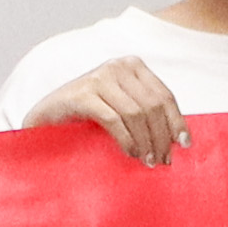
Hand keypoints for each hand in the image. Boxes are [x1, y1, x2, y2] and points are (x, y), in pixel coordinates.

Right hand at [24, 57, 181, 167]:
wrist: (44, 116)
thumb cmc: (86, 115)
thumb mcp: (121, 106)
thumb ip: (145, 110)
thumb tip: (179, 136)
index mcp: (131, 65)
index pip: (164, 96)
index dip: (177, 122)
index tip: (183, 145)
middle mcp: (116, 66)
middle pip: (152, 105)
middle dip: (161, 136)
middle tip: (163, 160)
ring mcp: (97, 78)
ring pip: (136, 114)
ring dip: (146, 141)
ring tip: (148, 160)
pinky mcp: (81, 94)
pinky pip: (114, 120)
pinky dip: (127, 140)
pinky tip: (131, 153)